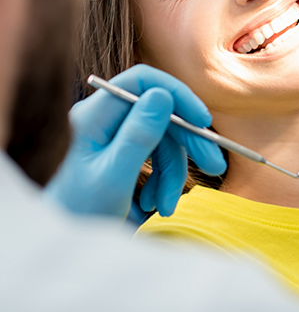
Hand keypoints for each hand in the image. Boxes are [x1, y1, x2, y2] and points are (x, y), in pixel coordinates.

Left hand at [45, 64, 225, 217]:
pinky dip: (162, 179)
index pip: (142, 82)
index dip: (177, 94)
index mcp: (95, 115)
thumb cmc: (77, 214)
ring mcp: (113, 134)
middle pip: (159, 112)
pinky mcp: (122, 151)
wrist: (62, 239)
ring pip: (162, 138)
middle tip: (215, 166)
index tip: (203, 120)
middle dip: (187, 142)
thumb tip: (163, 95)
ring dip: (173, 172)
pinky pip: (154, 155)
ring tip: (165, 207)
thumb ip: (138, 135)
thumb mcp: (112, 178)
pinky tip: (154, 204)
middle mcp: (104, 118)